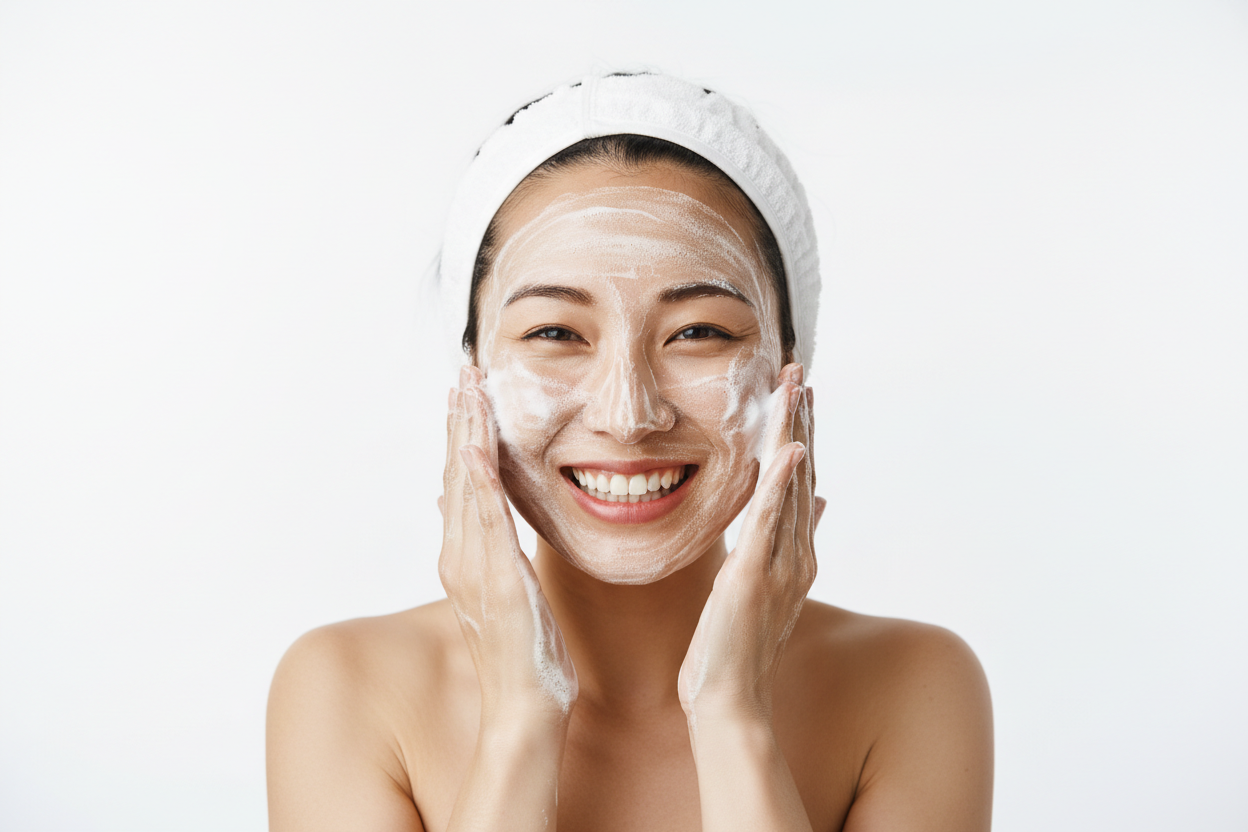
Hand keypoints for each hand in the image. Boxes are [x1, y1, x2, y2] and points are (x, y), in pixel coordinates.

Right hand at [439, 365, 577, 722]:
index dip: (461, 433)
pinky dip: (479, 483)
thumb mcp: (505, 589)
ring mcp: (474, 567)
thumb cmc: (525, 652)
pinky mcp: (497, 580)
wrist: (525, 705)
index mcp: (465, 555)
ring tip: (467, 389)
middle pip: (456, 472)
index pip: (460, 479)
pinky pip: (485, 522)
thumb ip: (486, 546)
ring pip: (466, 487)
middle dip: (459, 420)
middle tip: (463, 371)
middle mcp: (460, 555)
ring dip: (466, 435)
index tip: (466, 390)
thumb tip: (466, 507)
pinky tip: (478, 449)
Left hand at [678, 362, 821, 727]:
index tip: (798, 392)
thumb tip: (813, 501)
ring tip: (797, 390)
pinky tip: (787, 450)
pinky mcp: (755, 576)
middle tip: (799, 373)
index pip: (800, 481)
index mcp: (794, 553)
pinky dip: (781, 485)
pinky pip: (770, 523)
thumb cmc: (739, 644)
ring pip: (790, 487)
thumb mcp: (764, 583)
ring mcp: (779, 564)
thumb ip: (786, 541)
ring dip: (794, 435)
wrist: (729, 696)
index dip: (801, 433)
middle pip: (802, 474)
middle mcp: (796, 553)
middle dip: (801, 421)